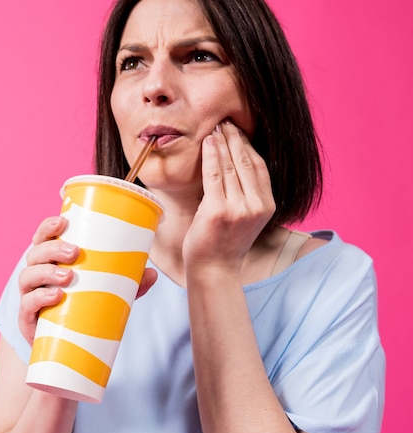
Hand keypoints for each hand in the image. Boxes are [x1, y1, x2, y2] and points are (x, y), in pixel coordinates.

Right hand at [18, 216, 157, 344]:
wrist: (64, 349)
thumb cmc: (82, 309)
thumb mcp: (106, 292)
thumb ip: (128, 283)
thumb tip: (152, 274)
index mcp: (50, 261)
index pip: (42, 238)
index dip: (48, 227)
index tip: (63, 221)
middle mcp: (35, 275)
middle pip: (35, 253)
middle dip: (52, 249)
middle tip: (75, 252)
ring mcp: (28, 296)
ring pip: (27, 276)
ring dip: (46, 272)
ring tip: (68, 276)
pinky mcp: (27, 320)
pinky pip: (26, 306)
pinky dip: (39, 298)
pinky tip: (56, 296)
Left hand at [182, 121, 274, 273]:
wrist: (213, 269)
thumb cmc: (224, 242)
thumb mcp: (246, 216)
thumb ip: (248, 193)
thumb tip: (238, 160)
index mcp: (267, 206)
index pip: (259, 166)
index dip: (248, 145)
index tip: (238, 130)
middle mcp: (256, 206)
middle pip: (246, 162)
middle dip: (235, 138)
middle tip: (225, 121)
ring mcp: (238, 209)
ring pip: (230, 166)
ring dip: (222, 142)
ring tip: (215, 127)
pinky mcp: (218, 211)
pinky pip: (214, 175)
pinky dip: (211, 155)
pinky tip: (208, 142)